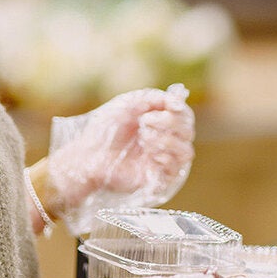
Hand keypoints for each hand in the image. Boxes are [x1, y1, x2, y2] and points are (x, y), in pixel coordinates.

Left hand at [46, 85, 194, 233]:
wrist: (87, 155)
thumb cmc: (105, 130)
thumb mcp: (128, 105)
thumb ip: (153, 99)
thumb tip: (178, 99)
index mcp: (161, 123)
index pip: (184, 116)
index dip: (180, 110)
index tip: (170, 106)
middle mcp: (165, 142)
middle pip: (188, 132)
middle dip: (170, 123)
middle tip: (145, 123)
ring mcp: (162, 161)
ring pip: (186, 152)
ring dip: (168, 141)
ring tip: (144, 138)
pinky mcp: (156, 178)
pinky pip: (175, 170)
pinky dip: (166, 158)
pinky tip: (149, 153)